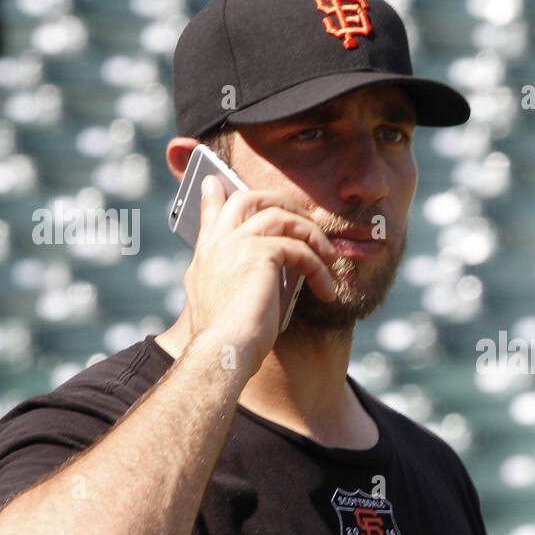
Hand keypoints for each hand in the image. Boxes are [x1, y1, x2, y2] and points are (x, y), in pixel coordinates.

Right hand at [181, 175, 339, 373]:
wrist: (223, 353)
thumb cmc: (229, 343)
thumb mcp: (224, 306)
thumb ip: (234, 281)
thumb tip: (264, 273)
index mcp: (205, 257)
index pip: (210, 214)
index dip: (214, 197)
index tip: (215, 182)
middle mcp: (216, 245)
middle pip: (247, 199)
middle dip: (281, 202)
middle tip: (306, 219)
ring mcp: (235, 244)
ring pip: (280, 216)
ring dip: (311, 237)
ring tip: (329, 261)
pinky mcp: (259, 252)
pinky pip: (299, 247)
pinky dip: (318, 266)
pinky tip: (326, 290)